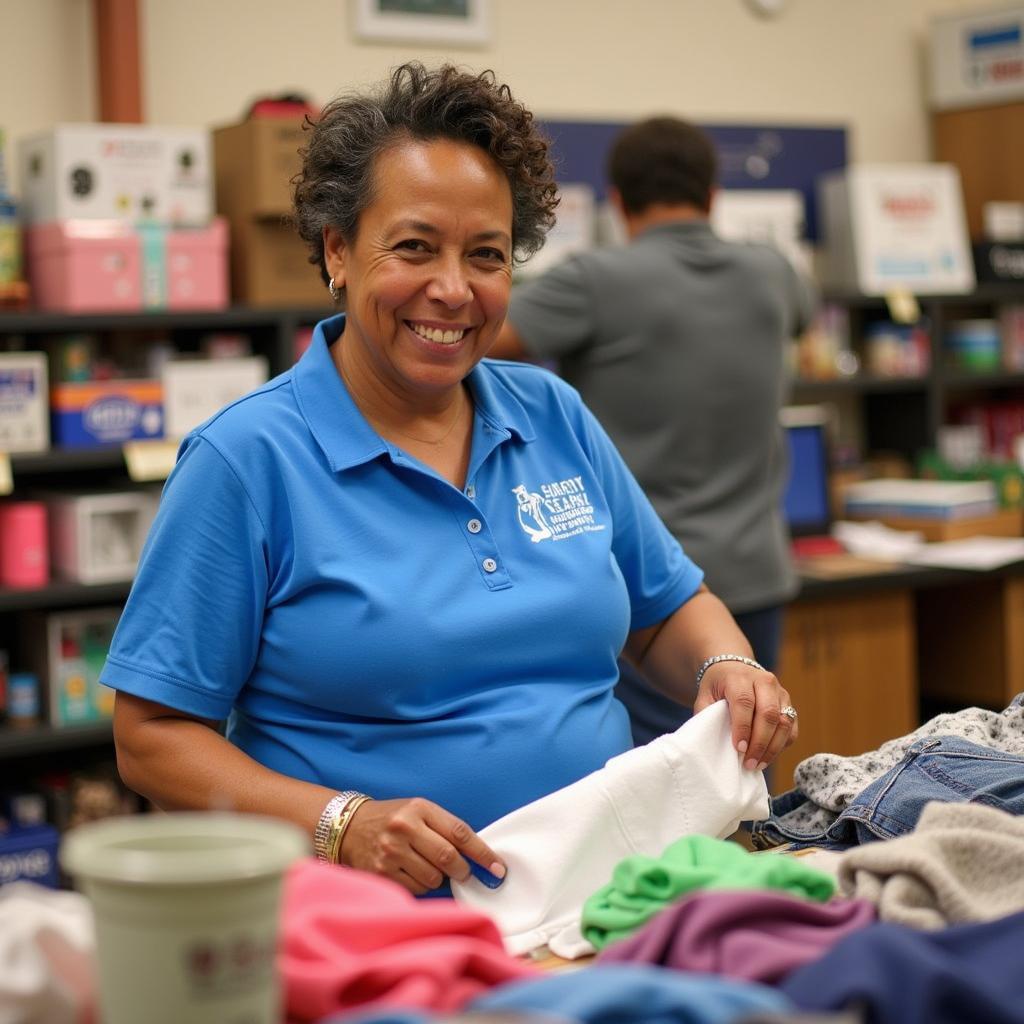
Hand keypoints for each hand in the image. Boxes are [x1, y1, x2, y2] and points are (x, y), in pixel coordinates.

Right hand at [338, 797, 505, 894]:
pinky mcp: (381, 873)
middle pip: (448, 858)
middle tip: (464, 872)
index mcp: (419, 808)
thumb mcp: (419, 811)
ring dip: (439, 877)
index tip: (498, 867)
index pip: (460, 833)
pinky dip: (422, 884)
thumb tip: (477, 858)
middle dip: (463, 870)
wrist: (350, 827)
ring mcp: (391, 852)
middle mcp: (404, 828)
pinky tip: (411, 872)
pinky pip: (416, 888)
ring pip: (434, 878)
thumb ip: (446, 829)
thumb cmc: (394, 819)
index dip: (482, 853)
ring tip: (426, 865)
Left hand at [693, 663, 796, 770]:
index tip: (739, 748)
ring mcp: (780, 692)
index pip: (745, 702)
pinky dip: (782, 745)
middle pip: (768, 713)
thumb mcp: (705, 695)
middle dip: (760, 743)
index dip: (743, 728)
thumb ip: (706, 714)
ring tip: (758, 764)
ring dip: (772, 748)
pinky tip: (768, 756)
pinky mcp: (789, 704)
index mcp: (740, 677)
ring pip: (784, 722)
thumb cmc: (718, 686)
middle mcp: (764, 681)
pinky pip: (792, 728)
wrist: (734, 669)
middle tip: (749, 762)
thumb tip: (709, 740)